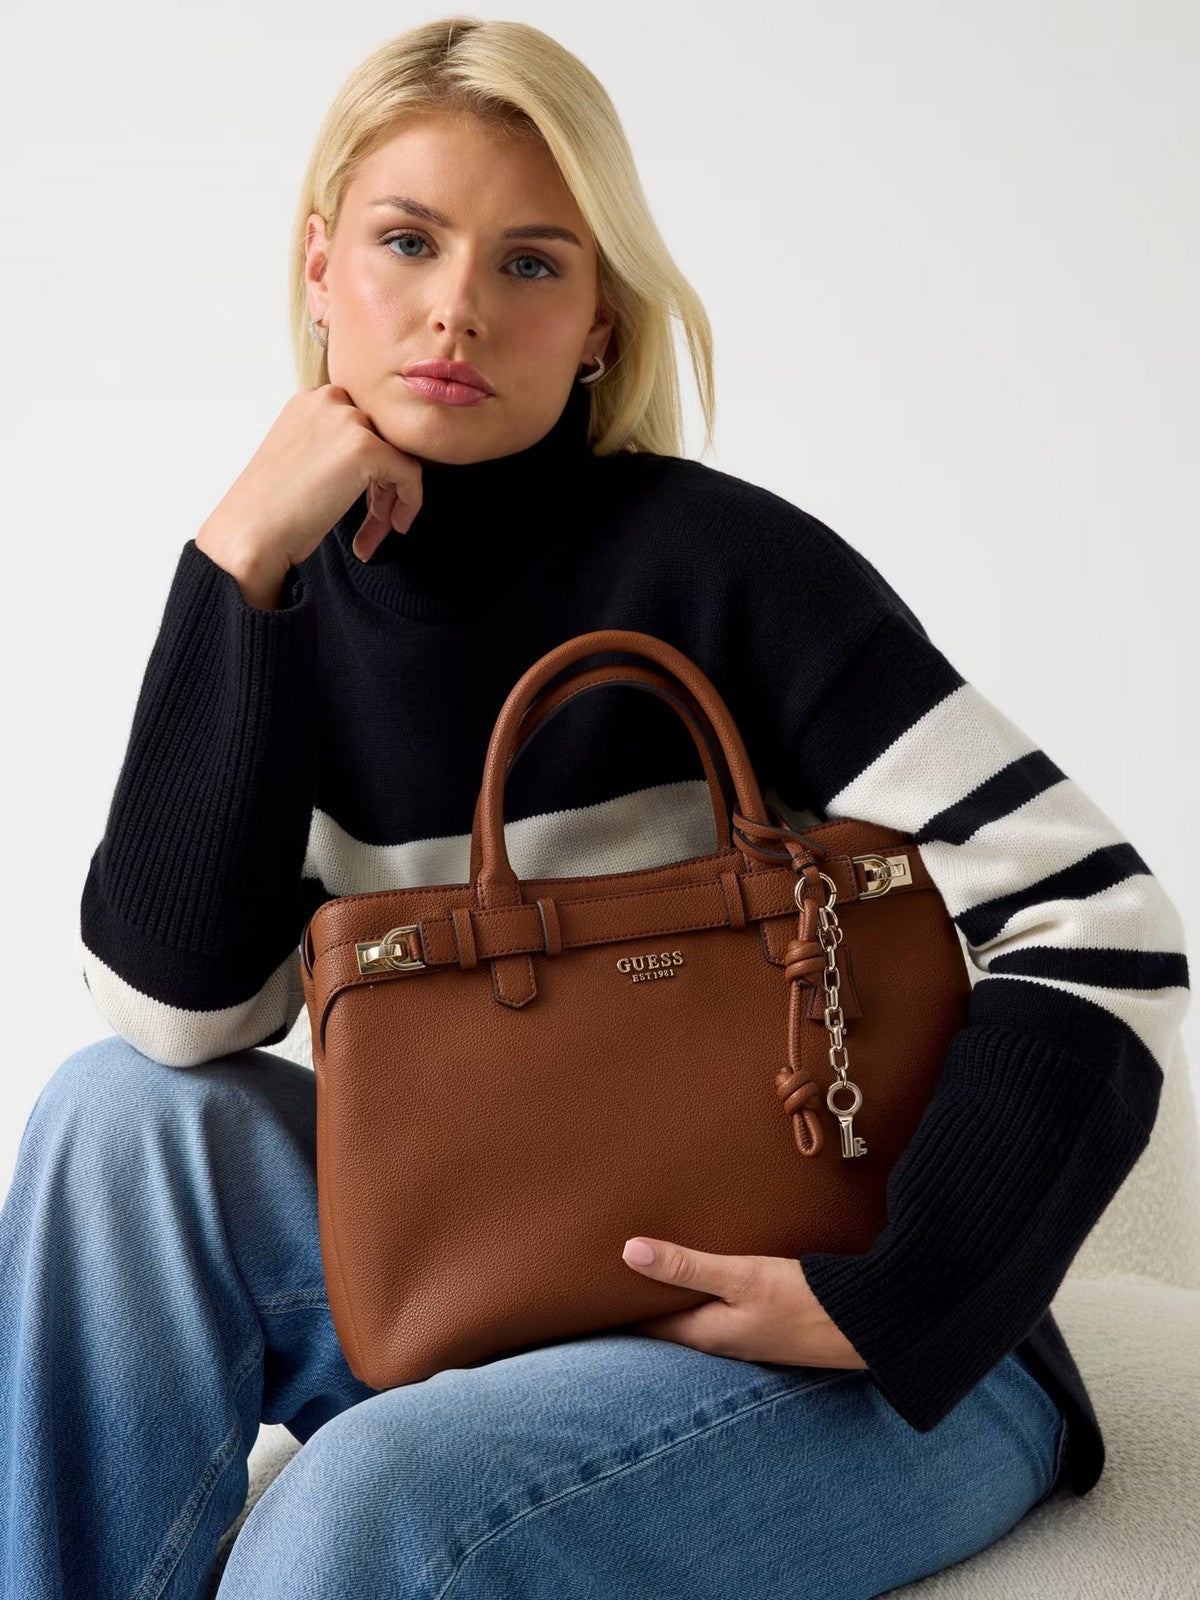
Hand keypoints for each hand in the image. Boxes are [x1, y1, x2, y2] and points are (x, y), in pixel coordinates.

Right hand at [196, 384, 424, 605]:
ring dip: (392, 499)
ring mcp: (348, 420)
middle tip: (376, 524)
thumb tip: (375, 466)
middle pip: (383, 442)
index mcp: (311, 401)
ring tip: (376, 534)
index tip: (364, 505)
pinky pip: (411, 474)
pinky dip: (410, 502)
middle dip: (383, 487)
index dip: (370, 470)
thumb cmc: (271, 509)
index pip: (363, 428)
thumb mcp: (303, 462)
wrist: (251, 532)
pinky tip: (393, 527)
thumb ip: (334, 450)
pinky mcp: (366, 447)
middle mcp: (329, 400)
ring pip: (398, 457)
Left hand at [620, 1236, 868, 1369]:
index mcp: (704, 1335)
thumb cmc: (803, 1302)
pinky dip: (699, 1290)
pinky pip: (717, 1308)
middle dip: (637, 1300)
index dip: (613, 1309)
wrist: (867, 1324)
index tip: (583, 1291)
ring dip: (669, 1294)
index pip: (643, 1326)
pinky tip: (701, 1270)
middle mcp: (719, 1340)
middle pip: (664, 1322)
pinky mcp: (764, 1323)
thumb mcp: (740, 1277)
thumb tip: (627, 1252)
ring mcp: (743, 1334)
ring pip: (691, 1314)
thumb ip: (686, 1265)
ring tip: (643, 1268)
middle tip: (603, 1273)